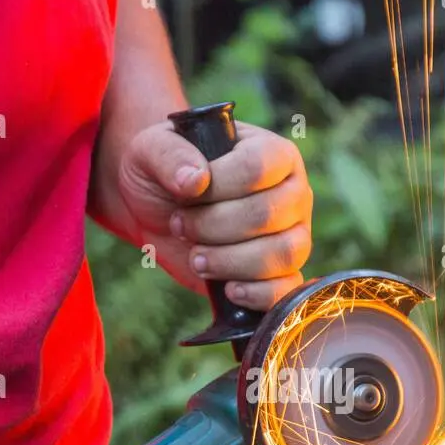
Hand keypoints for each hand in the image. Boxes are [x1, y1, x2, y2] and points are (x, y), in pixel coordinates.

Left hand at [117, 121, 312, 309]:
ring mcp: (293, 234)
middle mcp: (293, 193)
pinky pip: (287, 289)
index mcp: (274, 154)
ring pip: (283, 254)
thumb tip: (196, 181)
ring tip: (196, 258)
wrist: (157, 211)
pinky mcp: (281, 273)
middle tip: (181, 226)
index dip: (217, 188)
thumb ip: (170, 156)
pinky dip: (256, 294)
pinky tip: (227, 289)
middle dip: (212, 227)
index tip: (185, 195)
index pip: (257, 168)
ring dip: (229, 261)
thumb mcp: (152, 150)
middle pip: (266, 215)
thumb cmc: (164, 173)